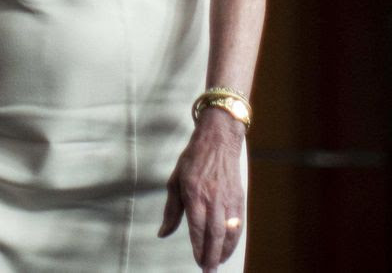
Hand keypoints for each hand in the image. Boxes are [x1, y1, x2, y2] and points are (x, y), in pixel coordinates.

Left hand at [158, 109, 246, 270]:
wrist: (218, 141)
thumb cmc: (193, 160)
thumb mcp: (174, 181)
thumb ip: (171, 210)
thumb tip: (163, 233)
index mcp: (194, 193)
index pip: (196, 226)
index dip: (197, 246)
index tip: (196, 261)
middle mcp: (213, 198)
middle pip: (214, 233)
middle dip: (211, 255)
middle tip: (207, 270)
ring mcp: (228, 199)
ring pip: (228, 232)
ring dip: (223, 251)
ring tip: (216, 263)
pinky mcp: (239, 199)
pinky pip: (238, 225)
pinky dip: (234, 240)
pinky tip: (228, 249)